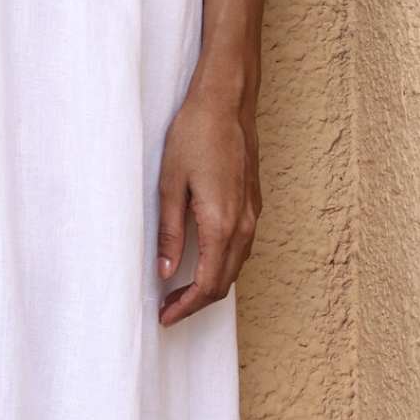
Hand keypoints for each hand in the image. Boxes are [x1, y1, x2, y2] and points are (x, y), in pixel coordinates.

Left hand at [155, 78, 258, 323]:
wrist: (227, 101)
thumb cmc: (194, 135)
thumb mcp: (170, 185)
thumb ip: (171, 233)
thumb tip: (167, 271)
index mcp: (221, 224)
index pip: (209, 284)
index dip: (187, 307)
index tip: (165, 318)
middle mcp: (244, 224)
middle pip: (225, 281)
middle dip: (197, 302)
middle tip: (167, 308)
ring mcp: (253, 213)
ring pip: (237, 266)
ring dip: (211, 284)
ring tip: (180, 290)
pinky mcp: (254, 202)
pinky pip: (242, 247)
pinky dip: (223, 264)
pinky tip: (202, 260)